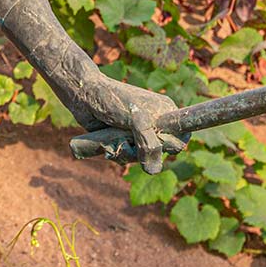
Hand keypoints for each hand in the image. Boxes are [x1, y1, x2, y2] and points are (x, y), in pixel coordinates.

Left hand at [72, 79, 188, 174]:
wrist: (83, 96)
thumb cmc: (112, 100)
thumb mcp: (136, 120)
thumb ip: (149, 144)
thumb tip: (153, 171)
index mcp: (166, 111)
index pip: (182, 136)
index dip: (172, 144)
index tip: (158, 142)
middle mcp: (155, 123)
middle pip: (161, 153)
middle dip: (144, 152)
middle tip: (131, 140)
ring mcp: (138, 133)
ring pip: (141, 159)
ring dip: (126, 153)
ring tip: (115, 140)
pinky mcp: (123, 140)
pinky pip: (127, 158)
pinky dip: (117, 153)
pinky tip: (108, 144)